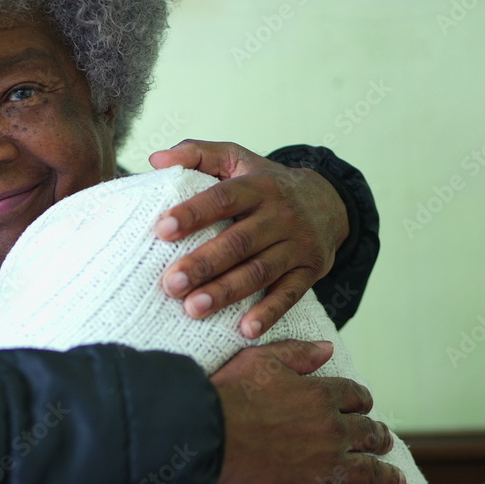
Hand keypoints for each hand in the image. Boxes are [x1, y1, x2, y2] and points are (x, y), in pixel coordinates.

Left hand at [151, 141, 349, 338]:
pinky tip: (246, 329)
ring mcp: (297, 244)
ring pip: (260, 271)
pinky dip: (269, 312)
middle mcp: (280, 214)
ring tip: (194, 308)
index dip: (193, 213)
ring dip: (226, 292)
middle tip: (171, 284)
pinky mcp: (310, 270)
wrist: (328, 202)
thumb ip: (196, 154)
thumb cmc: (265, 183)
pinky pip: (290, 294)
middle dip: (203, 264)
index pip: (223, 197)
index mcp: (258, 186)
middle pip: (239, 241)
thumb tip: (156, 159)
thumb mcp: (236, 159)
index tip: (162, 230)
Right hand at [211, 340, 404, 483]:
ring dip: (387, 477)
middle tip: (384, 444)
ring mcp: (329, 464)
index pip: (354, 397)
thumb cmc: (231, 395)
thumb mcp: (262, 360)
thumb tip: (328, 347)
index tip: (361, 408)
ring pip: (371, 471)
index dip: (360, 402)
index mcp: (321, 395)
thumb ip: (298, 353)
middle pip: (369, 434)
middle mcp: (333, 429)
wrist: (210, 435)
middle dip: (379, 438)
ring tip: (396, 482)